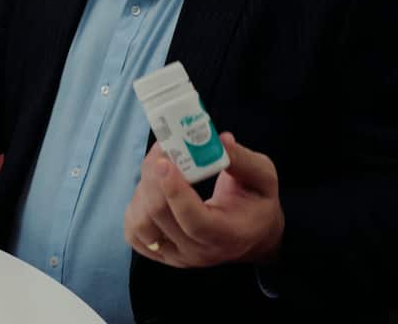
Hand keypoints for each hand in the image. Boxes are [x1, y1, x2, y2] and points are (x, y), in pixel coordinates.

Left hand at [123, 133, 283, 267]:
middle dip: (153, 177)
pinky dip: (135, 206)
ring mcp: (176, 257)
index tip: (165, 161)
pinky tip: (152, 188)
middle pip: (160, 216)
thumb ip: (243, 160)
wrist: (251, 236)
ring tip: (159, 167)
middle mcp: (198, 252)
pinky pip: (133, 232)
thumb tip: (219, 140)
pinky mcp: (160, 254)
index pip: (193, 220)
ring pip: (141, 225)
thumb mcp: (263, 178)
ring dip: (143, 189)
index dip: (174, 191)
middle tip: (162, 149)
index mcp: (227, 234)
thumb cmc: (256, 203)